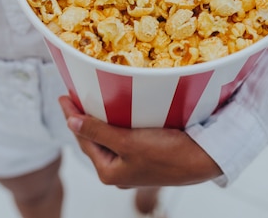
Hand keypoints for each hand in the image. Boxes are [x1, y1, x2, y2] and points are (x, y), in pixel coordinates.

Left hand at [58, 96, 221, 186]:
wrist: (204, 159)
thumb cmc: (167, 152)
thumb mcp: (128, 141)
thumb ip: (98, 131)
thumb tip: (71, 122)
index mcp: (109, 172)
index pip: (83, 139)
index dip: (72, 116)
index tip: (63, 96)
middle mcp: (119, 172)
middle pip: (95, 140)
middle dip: (84, 119)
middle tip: (75, 95)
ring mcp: (132, 165)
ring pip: (109, 139)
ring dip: (101, 121)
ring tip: (91, 102)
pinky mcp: (146, 157)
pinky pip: (124, 138)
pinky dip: (118, 124)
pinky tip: (118, 113)